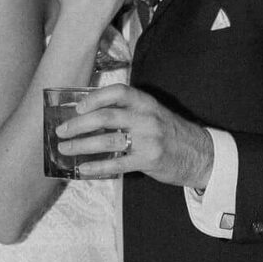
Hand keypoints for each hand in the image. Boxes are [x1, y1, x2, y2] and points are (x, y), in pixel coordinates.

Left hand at [55, 84, 214, 189]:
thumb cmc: (171, 133)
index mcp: (146, 103)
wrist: (200, 154)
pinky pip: (117, 163)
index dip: (95, 97)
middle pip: (106, 116)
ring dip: (82, 144)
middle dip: (79, 124)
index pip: (118, 92)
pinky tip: (83, 169)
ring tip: (65, 149)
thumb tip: (92, 114)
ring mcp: (148, 139)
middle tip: (61, 131)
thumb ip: (129, 111)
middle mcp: (146, 118)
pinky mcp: (148, 160)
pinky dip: (97, 166)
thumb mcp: (153, 114)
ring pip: (108, 139)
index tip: (77, 106)